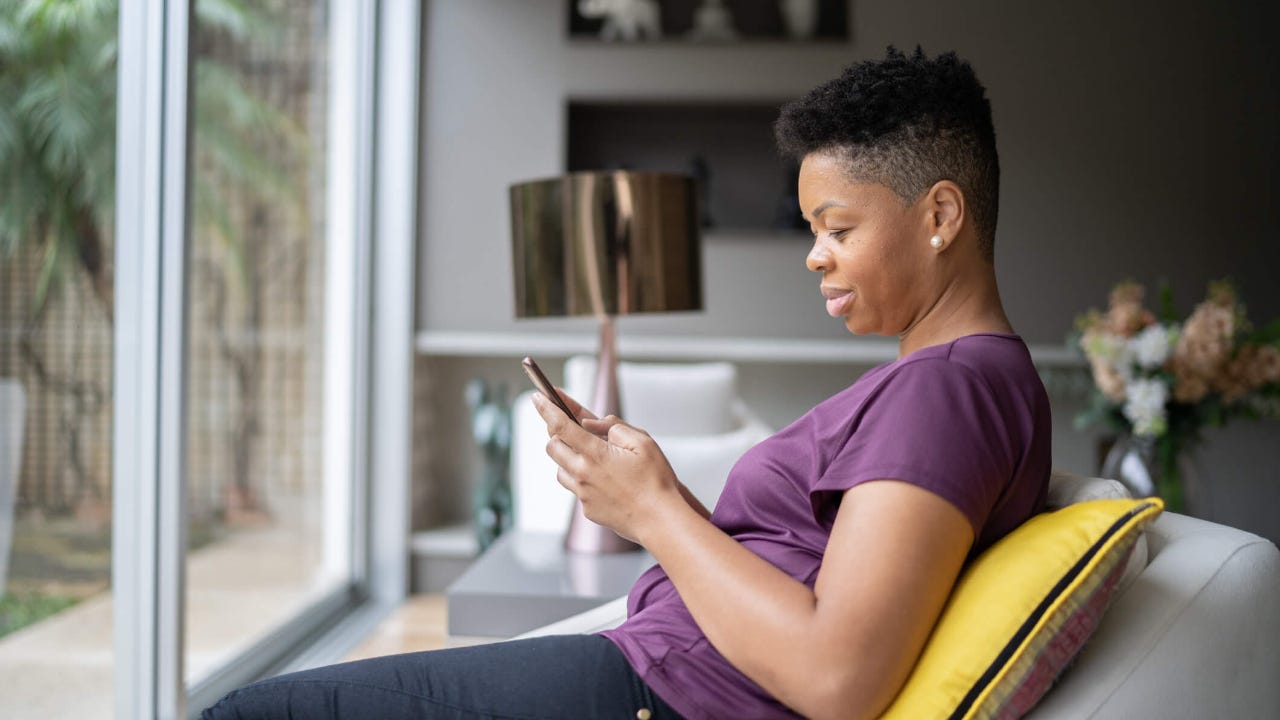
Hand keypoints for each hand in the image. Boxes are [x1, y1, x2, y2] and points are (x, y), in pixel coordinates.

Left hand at [531, 390, 683, 542]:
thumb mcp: (643, 442)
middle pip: (552, 447)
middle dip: (556, 434)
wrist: (660, 521)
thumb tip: (593, 423)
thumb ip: (615, 427)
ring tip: (591, 456)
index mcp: (595, 454)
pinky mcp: (588, 509)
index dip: (546, 408)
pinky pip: (576, 489)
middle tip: (570, 428)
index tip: (537, 396)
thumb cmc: (656, 481)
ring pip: (561, 469)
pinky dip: (582, 479)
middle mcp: (583, 474)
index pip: (561, 425)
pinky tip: (604, 479)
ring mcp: (583, 494)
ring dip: (568, 458)